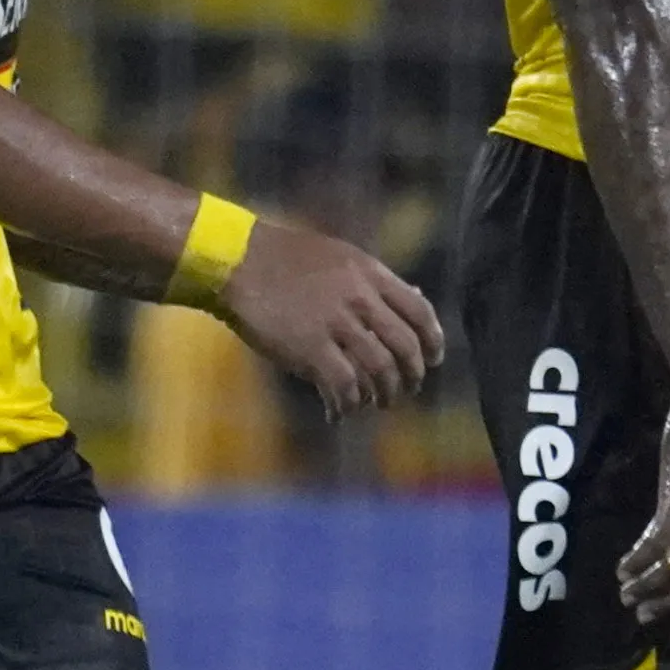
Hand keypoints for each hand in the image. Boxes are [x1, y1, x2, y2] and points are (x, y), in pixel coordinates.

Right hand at [216, 216, 445, 415]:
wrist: (236, 260)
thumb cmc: (285, 259)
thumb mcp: (340, 257)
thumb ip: (375, 281)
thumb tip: (415, 297)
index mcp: (370, 273)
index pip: (420, 311)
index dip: (433, 340)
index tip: (433, 360)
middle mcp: (359, 297)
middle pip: (404, 346)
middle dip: (411, 375)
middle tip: (406, 390)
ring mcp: (335, 323)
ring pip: (379, 370)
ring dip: (382, 394)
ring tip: (375, 403)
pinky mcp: (309, 346)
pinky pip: (343, 385)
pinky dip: (346, 404)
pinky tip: (338, 412)